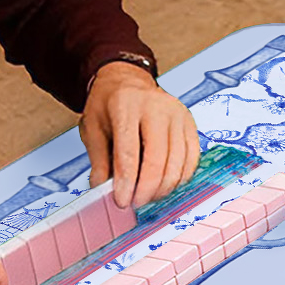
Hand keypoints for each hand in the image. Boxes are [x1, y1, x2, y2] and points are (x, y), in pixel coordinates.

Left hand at [81, 63, 200, 210]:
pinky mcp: (190, 123)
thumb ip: (98, 161)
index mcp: (126, 105)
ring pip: (177, 163)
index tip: (122, 202)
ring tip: (149, 196)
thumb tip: (102, 191)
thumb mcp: (93, 128)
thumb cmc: (109, 105)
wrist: (128, 82)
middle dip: (147, 189)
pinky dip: (180, 178)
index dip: (127, 182)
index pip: (129, 152)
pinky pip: (191, 159)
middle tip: (136, 203)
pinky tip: (165, 185)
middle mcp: (156, 107)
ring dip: (164, 188)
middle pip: (157, 160)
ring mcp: (177, 114)